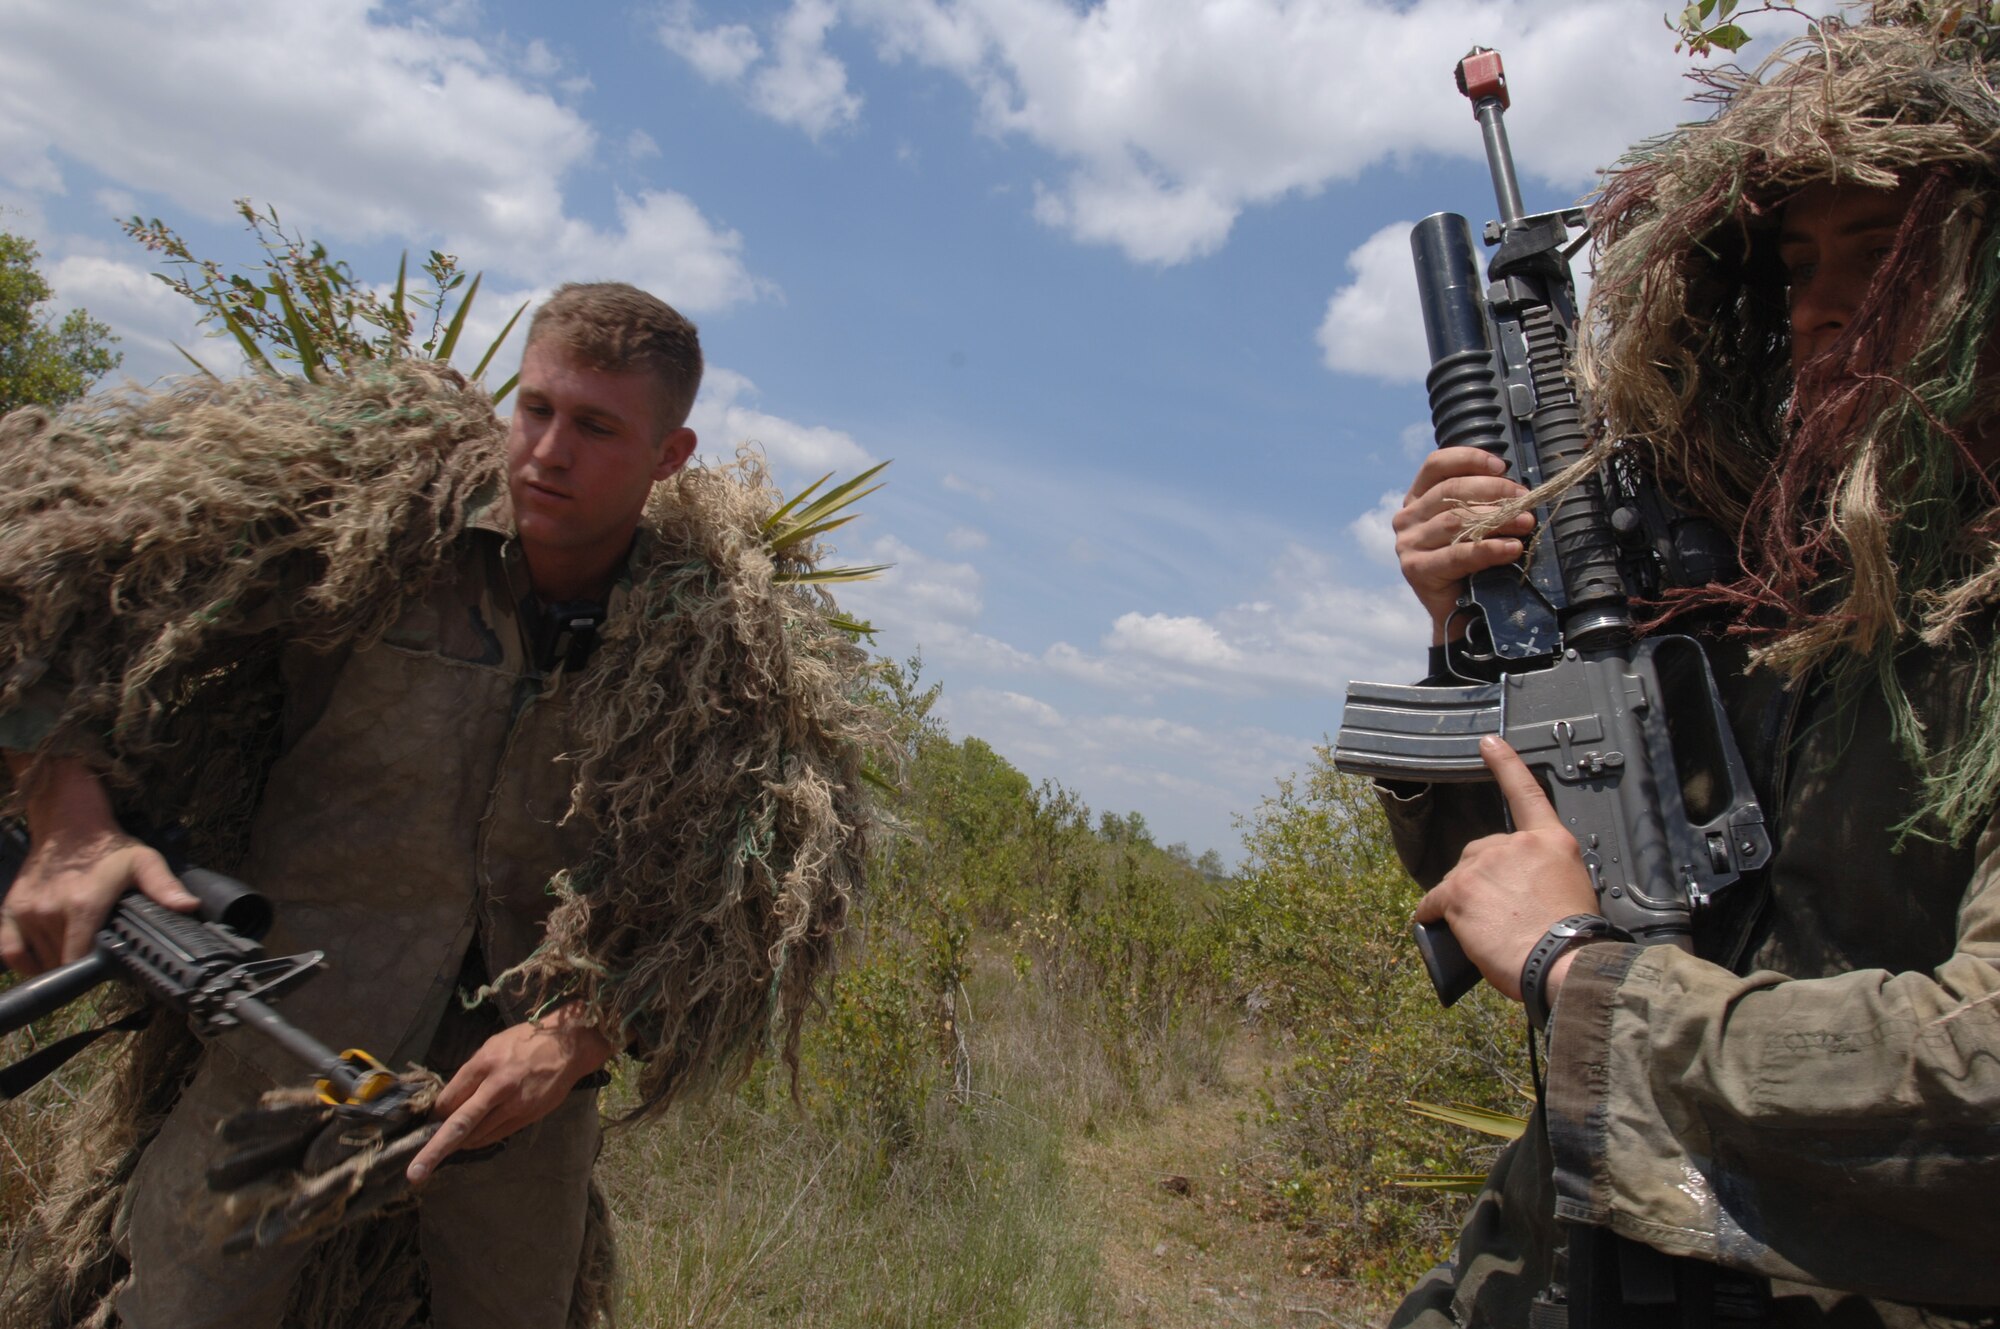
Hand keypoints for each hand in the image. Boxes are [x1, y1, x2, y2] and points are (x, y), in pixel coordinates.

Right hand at [1, 755, 197, 974]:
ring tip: (76, 950)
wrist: (70, 824)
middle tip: (96, 957)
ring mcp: (27, 912)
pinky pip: (10, 951)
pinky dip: (24, 961)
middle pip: (61, 963)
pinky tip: (42, 958)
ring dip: (55, 962)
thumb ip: (165, 887)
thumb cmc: (109, 847)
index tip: (107, 967)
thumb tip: (189, 907)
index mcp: (83, 905)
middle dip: (79, 965)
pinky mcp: (10, 910)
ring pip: (39, 960)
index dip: (94, 970)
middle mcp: (50, 912)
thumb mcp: (144, 863)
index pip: (80, 961)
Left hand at [406, 1006, 613, 1183]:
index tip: (429, 1120)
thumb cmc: (526, 1041)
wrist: (568, 1046)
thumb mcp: (492, 1046)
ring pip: (477, 1135)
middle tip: (415, 1173)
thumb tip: (451, 1100)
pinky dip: (479, 1139)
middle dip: (434, 1150)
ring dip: (459, 1143)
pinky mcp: (527, 1116)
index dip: (435, 1114)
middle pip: (459, 1125)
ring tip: (447, 1147)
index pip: (449, 1099)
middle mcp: (496, 1087)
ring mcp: (514, 1105)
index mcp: (484, 1064)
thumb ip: (472, 1073)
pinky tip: (472, 1139)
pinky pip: (496, 1135)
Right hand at [1393, 447, 1534, 643]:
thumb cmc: (1471, 561)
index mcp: (1417, 498)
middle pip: (1449, 491)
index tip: (1501, 465)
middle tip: (1524, 500)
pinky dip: (1488, 550)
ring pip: (1455, 521)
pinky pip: (1457, 555)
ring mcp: (1408, 544)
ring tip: (1525, 523)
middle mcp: (1407, 518)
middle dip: (1493, 491)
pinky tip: (1511, 548)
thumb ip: (1480, 502)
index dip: (1469, 459)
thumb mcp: (1473, 523)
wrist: (1461, 612)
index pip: (1436, 465)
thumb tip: (1515, 488)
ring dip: (1497, 520)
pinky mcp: (1416, 569)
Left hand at [1414, 736, 1596, 1001]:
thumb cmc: (1572, 940)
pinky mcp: (1459, 890)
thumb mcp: (1572, 891)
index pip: (1525, 794)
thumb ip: (1544, 875)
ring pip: (1460, 878)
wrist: (1561, 962)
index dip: (1506, 765)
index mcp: (1551, 842)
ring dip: (1466, 901)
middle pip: (1482, 852)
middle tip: (1502, 913)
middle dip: (1484, 879)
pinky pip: (1434, 900)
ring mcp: (1484, 864)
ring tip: (1489, 931)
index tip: (1489, 743)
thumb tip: (1524, 890)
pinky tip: (1440, 925)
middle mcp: (1515, 844)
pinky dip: (1434, 913)